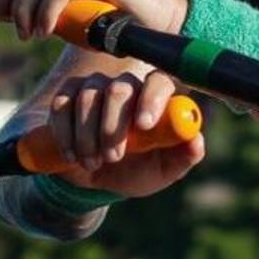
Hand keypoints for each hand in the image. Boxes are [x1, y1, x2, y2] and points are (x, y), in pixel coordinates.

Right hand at [39, 65, 209, 197]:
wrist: (99, 177)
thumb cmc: (139, 169)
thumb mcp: (164, 170)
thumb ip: (183, 156)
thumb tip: (197, 141)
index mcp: (157, 97)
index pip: (159, 82)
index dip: (151, 99)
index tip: (143, 126)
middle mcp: (127, 85)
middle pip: (118, 90)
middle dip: (112, 127)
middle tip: (113, 158)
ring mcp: (95, 86)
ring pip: (87, 97)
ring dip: (87, 136)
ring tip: (93, 163)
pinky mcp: (67, 95)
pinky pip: (61, 104)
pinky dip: (64, 131)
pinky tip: (71, 155)